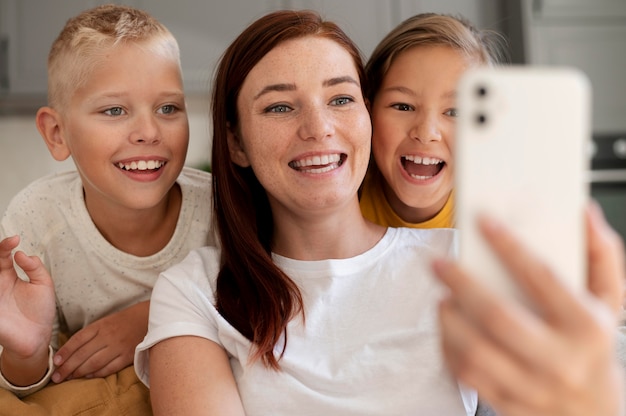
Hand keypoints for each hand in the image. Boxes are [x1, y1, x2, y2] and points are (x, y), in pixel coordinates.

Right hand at [0, 235, 55, 385]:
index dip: (5, 246)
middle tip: (5, 246)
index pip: (1, 256)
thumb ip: (34, 267)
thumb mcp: (43, 284)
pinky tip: (0, 287)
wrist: (37, 337)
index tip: (15, 239)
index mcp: (8, 276)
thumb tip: (20, 253)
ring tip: (1, 257)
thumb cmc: (40, 310)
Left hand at [51, 300, 148, 381]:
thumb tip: (71, 350)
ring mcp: (119, 346)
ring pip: (94, 363)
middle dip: (67, 367)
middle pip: (83, 354)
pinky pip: (109, 368)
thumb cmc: (125, 320)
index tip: (55, 362)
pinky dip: (97, 374)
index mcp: (101, 325)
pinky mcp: (128, 356)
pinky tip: (88, 376)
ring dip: (79, 372)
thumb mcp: (106, 321)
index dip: (65, 351)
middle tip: (57, 377)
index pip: (78, 339)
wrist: (151, 318)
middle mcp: (108, 336)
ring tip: (69, 378)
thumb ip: (91, 333)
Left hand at [433, 202, 624, 415]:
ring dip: (448, 320)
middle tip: (439, 263)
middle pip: (498, 317)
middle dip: (462, 284)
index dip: (510, 247)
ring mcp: (532, 387)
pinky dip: (448, 347)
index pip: (543, 279)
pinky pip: (467, 376)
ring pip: (475, 352)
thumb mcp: (610, 300)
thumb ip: (600, 255)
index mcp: (587, 327)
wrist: (594, 412)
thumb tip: (584, 212)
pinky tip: (447, 326)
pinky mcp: (508, 403)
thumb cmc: (594, 343)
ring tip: (441, 297)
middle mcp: (560, 360)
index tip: (483, 222)